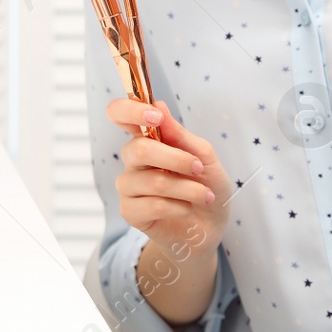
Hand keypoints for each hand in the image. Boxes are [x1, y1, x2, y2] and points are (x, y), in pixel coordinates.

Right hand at [104, 97, 227, 259]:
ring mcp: (129, 186)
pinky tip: (187, 209)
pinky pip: (153, 205)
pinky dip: (179, 206)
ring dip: (188, 189)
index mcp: (147, 138)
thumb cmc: (207, 184)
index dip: (130, 110)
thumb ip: (180, 135)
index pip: (120, 114)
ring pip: (152, 180)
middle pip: (138, 149)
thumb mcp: (204, 156)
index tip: (155, 116)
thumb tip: (159, 105)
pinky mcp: (130, 212)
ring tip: (205, 196)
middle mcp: (133, 160)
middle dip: (176, 159)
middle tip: (197, 168)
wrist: (211, 225)